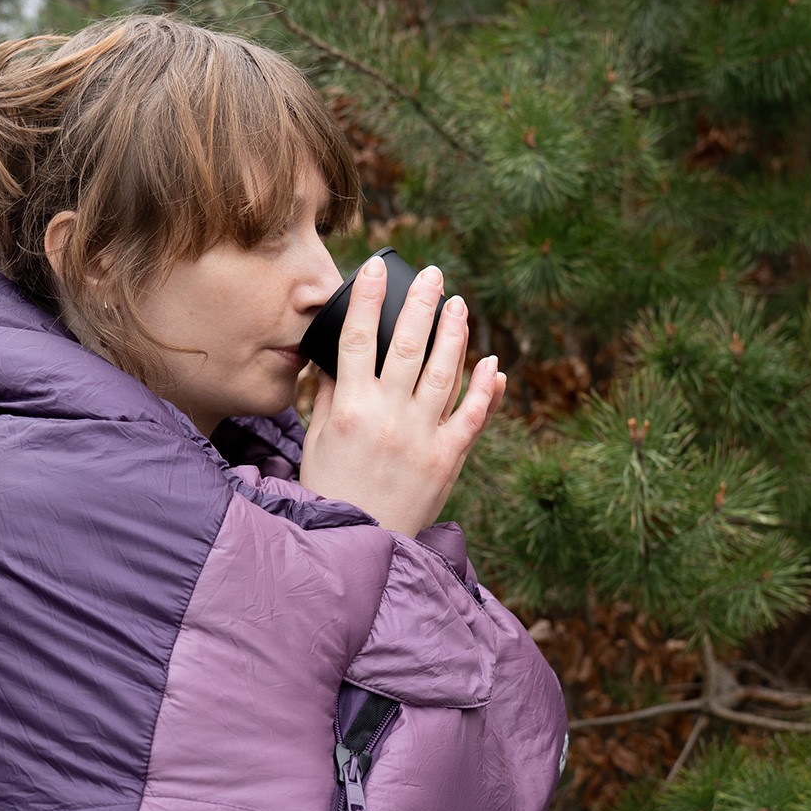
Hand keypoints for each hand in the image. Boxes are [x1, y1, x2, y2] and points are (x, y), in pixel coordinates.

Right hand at [299, 254, 506, 536]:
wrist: (358, 543)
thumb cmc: (331, 492)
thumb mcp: (318, 443)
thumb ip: (327, 398)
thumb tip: (333, 359)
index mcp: (349, 409)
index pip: (359, 339)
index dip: (369, 298)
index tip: (377, 268)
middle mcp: (387, 417)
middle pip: (408, 345)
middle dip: (423, 303)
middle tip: (435, 273)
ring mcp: (421, 438)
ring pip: (445, 372)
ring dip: (455, 333)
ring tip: (459, 305)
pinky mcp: (446, 460)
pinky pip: (472, 417)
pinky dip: (485, 390)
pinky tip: (492, 364)